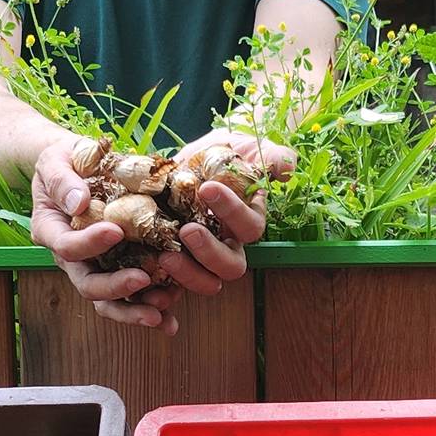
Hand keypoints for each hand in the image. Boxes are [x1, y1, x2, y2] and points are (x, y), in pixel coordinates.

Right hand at [27, 136, 170, 331]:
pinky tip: (171, 320)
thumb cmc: (64, 161)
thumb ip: (63, 181)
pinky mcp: (117, 268)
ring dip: (134, 310)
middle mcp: (72, 258)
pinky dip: (151, 308)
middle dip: (116, 287)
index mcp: (52, 231)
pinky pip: (131, 295)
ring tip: (162, 313)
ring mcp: (95, 266)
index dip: (90, 243)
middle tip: (144, 280)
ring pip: (109, 301)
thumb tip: (79, 203)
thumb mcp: (56, 161)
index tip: (116, 231)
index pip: (67, 246)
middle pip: (88, 284)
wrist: (75, 167)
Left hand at [152, 127, 294, 292]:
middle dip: (210, 251)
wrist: (189, 158)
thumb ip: (272, 157)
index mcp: (248, 220)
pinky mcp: (175, 259)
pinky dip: (165, 288)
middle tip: (188, 230)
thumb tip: (284, 171)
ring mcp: (201, 255)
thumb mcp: (246, 146)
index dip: (231, 211)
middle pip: (231, 265)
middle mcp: (228, 243)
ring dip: (188, 273)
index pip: (249, 227)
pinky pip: (173, 286)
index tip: (208, 188)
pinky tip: (151, 279)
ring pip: (206, 281)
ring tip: (166, 255)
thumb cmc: (224, 151)